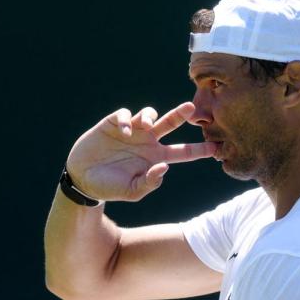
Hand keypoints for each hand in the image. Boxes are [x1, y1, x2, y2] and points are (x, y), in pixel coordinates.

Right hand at [65, 103, 215, 202]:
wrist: (83, 179)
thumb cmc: (109, 187)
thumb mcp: (131, 192)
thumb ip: (149, 183)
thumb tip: (165, 167)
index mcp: (155, 158)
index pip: (182, 152)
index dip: (198, 150)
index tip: (216, 148)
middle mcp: (147, 141)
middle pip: (170, 124)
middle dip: (181, 114)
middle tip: (192, 107)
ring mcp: (131, 131)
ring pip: (149, 114)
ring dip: (149, 116)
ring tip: (145, 125)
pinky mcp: (113, 124)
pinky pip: (124, 115)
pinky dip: (126, 120)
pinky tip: (123, 132)